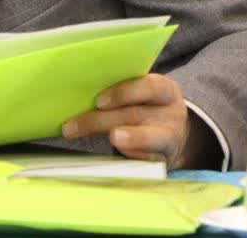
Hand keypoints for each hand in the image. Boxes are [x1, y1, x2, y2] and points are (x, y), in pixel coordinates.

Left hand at [61, 74, 191, 167]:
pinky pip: (149, 160)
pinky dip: (132, 157)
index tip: (98, 101)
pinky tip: (115, 157)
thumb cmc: (147, 108)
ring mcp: (171, 138)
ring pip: (148, 138)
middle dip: (101, 121)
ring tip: (111, 138)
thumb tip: (81, 93)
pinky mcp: (165, 161)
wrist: (175, 135)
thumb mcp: (144, 94)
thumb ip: (121, 92)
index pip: (149, 86)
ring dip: (128, 138)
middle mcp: (171, 113)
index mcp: (165, 90)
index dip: (123, 93)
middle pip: (135, 114)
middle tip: (71, 127)